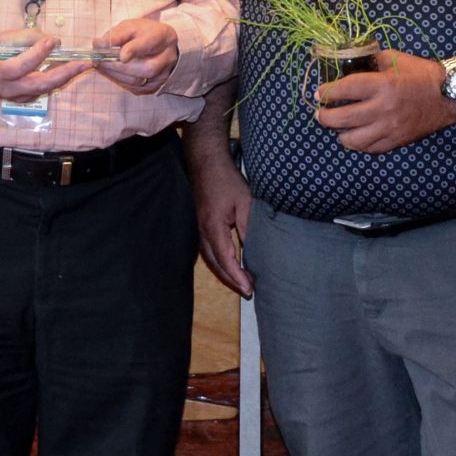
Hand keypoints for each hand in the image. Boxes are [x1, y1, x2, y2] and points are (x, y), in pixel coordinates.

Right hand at [0, 31, 90, 102]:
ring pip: (44, 89)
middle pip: (40, 84)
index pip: (21, 66)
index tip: (52, 42)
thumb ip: (24, 37)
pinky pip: (42, 90)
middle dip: (64, 73)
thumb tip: (51, 40)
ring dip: (64, 77)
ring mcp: (16, 97)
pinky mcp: (22, 100)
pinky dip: (55, 80)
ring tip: (80, 65)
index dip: (37, 54)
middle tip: (83, 63)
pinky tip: (66, 70)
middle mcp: (8, 89)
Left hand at [95, 18, 179, 94]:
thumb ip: (116, 34)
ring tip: (101, 65)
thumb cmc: (143, 34)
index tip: (121, 55)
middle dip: (119, 66)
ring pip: (139, 81)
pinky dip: (118, 80)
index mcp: (164, 36)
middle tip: (99, 61)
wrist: (157, 47)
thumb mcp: (131, 27)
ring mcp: (163, 75)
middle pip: (147, 68)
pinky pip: (134, 88)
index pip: (151, 43)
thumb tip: (98, 44)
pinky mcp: (154, 87)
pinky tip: (110, 72)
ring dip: (115, 74)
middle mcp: (168, 57)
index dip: (135, 50)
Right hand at [187, 143, 253, 297]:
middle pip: (216, 265)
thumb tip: (254, 250)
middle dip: (231, 280)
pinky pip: (209, 250)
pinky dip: (220, 262)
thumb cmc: (227, 180)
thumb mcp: (244, 202)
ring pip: (211, 259)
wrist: (206, 163)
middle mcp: (203, 232)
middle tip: (248, 291)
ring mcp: (200, 229)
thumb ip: (249, 227)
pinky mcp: (202, 225)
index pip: (226, 260)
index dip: (238, 277)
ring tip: (241, 283)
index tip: (250, 289)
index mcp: (214, 228)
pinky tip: (229, 265)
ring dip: (225, 273)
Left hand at [313, 50, 455, 152]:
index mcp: (382, 85)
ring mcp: (389, 128)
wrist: (448, 95)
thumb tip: (348, 64)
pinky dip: (358, 144)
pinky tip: (355, 136)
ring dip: (340, 133)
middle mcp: (383, 109)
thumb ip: (370, 61)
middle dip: (324, 117)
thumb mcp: (394, 58)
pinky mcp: (396, 141)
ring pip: (352, 139)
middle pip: (341, 118)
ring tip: (338, 127)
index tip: (319, 94)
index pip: (344, 90)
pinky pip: (369, 148)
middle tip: (320, 113)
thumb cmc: (420, 73)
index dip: (327, 92)